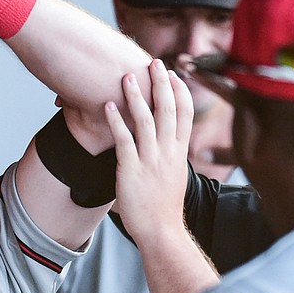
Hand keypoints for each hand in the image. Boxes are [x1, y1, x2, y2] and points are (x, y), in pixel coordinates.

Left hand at [106, 61, 193, 242]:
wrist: (161, 231)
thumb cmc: (164, 207)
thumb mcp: (174, 176)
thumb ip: (168, 157)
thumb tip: (163, 145)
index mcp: (179, 152)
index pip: (185, 114)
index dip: (180, 91)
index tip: (175, 74)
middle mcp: (167, 152)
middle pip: (168, 109)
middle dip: (161, 83)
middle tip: (154, 62)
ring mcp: (150, 159)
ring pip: (145, 120)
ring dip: (136, 95)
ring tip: (127, 76)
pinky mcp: (132, 169)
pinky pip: (124, 139)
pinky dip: (115, 120)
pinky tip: (107, 106)